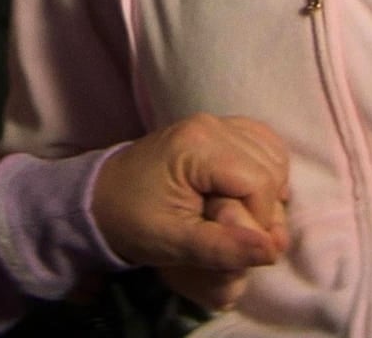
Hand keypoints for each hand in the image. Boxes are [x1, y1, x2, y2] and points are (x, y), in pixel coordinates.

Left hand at [90, 114, 289, 307]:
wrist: (99, 199)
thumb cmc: (132, 220)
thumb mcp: (173, 243)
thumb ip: (222, 248)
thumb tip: (270, 249)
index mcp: (197, 145)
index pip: (260, 182)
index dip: (259, 219)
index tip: (236, 243)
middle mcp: (210, 125)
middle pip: (270, 167)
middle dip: (264, 208)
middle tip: (236, 235)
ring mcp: (214, 123)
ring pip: (272, 154)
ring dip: (268, 191)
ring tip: (239, 217)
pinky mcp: (216, 129)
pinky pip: (262, 144)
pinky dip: (264, 171)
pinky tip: (245, 196)